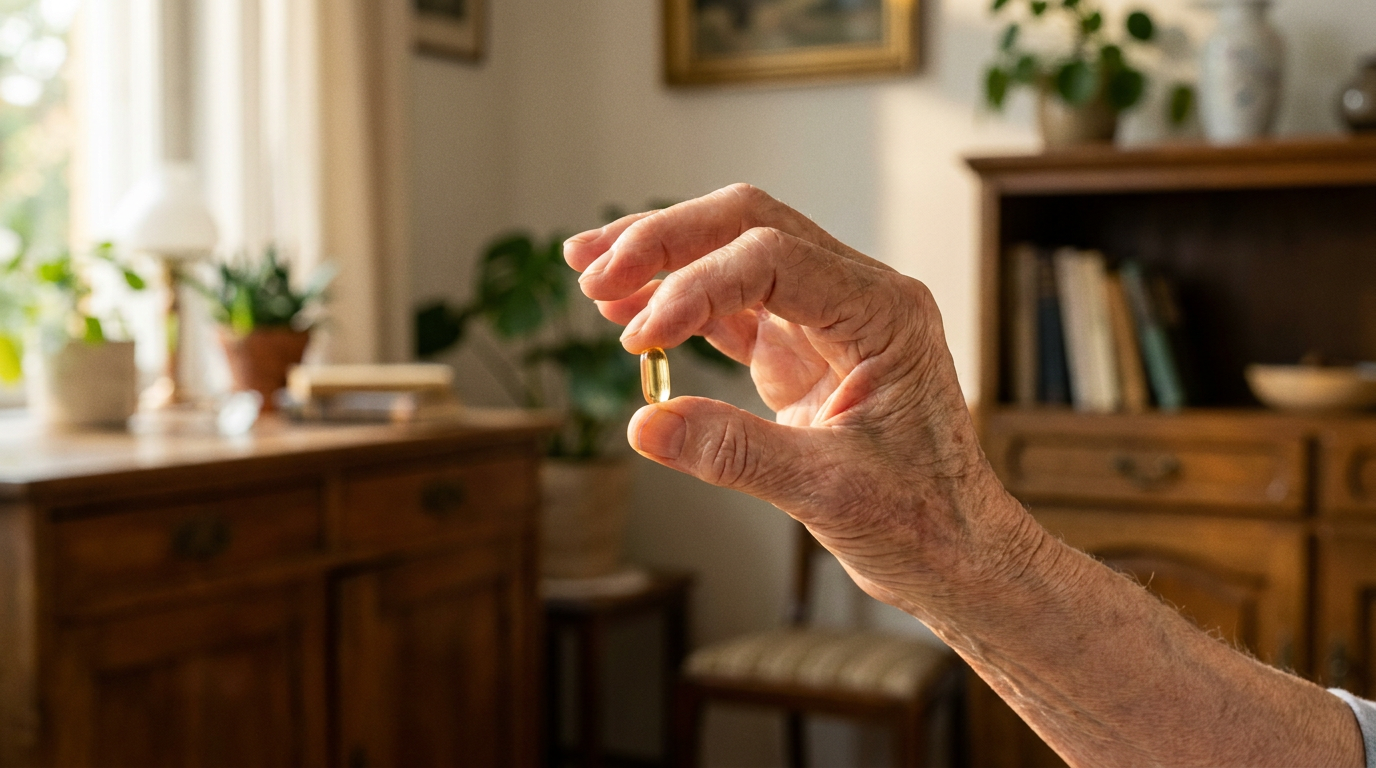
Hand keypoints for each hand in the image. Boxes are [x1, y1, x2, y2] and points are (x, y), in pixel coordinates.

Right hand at [566, 184, 1034, 614]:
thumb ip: (735, 453)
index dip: (695, 287)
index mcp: (883, 313)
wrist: (957, 555)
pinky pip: (729, 305)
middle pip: (749, 225)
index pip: (773, 260)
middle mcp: (858, 297)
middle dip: (666, 240)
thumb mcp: (830, 493)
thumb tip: (643, 425)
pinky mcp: (799, 349)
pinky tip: (624, 308)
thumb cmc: (922, 523)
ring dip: (661, 257)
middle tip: (593, 269)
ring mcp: (826, 318)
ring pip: (733, 251)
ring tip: (587, 269)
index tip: (638, 339)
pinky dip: (676, 303)